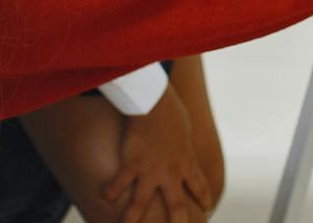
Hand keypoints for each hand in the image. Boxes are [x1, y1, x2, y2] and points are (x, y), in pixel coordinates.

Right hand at [102, 86, 212, 222]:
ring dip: (134, 218)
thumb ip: (182, 143)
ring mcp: (151, 170)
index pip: (200, 185)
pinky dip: (111, 192)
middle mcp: (171, 172)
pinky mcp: (131, 163)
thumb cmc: (170, 110)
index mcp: (187, 161)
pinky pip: (120, 183)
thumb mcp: (184, 130)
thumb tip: (181, 142)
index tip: (208, 209)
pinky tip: (104, 199)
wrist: (155, 102)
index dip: (204, 198)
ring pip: (142, 203)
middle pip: (177, 206)